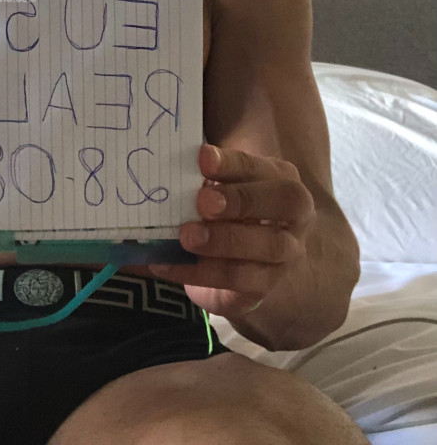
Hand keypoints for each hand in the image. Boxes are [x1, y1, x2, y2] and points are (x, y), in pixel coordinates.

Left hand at [149, 144, 314, 318]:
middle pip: (284, 201)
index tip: (201, 159)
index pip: (261, 166)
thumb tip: (151, 170)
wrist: (244, 267)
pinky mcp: (265, 285)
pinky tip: (166, 263)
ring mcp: (285, 253)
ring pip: (268, 246)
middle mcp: (293, 214)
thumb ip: (196, 181)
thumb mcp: (215, 190)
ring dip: (224, 240)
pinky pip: (238, 280)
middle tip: (203, 201)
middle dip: (241, 199)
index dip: (232, 163)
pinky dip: (198, 272)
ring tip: (186, 236)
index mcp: (279, 179)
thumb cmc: (225, 213)